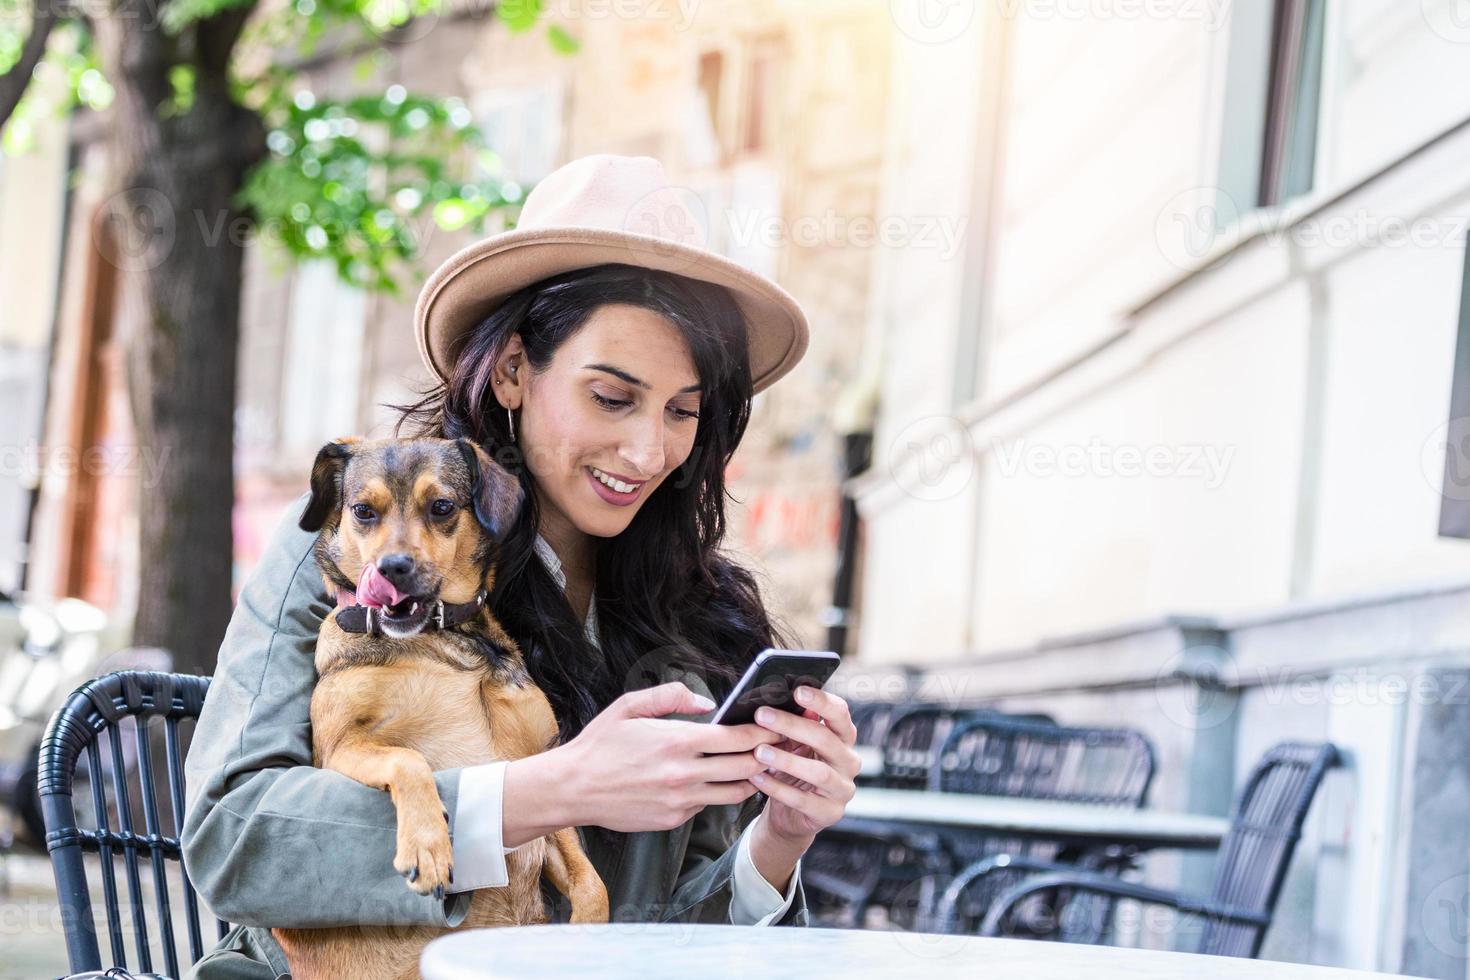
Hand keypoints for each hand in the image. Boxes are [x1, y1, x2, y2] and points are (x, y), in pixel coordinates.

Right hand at [555, 681, 781, 833]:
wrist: (573, 788)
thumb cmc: (600, 744)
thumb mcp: (630, 706)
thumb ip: (672, 696)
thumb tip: (708, 703)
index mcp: (677, 740)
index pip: (737, 737)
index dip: (763, 731)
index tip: (777, 724)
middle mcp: (684, 773)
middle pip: (746, 766)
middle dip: (769, 754)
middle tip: (782, 745)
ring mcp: (680, 800)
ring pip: (734, 792)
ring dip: (751, 778)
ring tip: (761, 766)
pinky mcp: (674, 819)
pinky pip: (707, 805)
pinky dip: (718, 793)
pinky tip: (720, 781)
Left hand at [748, 686, 860, 845]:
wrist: (792, 815)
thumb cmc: (793, 771)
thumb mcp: (795, 746)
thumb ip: (795, 725)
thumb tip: (780, 698)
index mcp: (844, 738)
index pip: (840, 714)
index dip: (821, 701)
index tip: (797, 691)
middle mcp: (849, 761)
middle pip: (826, 739)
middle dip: (792, 725)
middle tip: (762, 715)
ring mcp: (843, 789)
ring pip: (818, 772)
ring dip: (787, 759)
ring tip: (759, 751)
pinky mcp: (829, 813)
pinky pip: (802, 799)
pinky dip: (777, 787)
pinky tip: (756, 778)